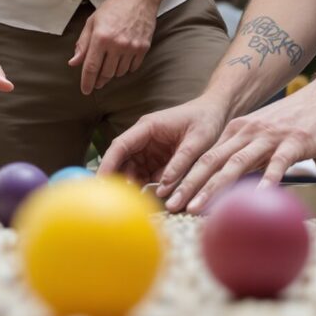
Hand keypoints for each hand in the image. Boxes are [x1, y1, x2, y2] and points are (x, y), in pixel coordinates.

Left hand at [67, 0, 155, 92]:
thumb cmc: (113, 8)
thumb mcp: (92, 22)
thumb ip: (83, 44)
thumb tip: (74, 63)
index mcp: (101, 37)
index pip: (91, 67)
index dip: (87, 82)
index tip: (85, 90)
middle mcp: (117, 44)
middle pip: (106, 73)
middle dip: (99, 80)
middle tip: (96, 83)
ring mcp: (132, 47)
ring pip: (119, 73)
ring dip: (112, 73)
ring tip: (109, 66)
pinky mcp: (143, 48)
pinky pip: (132, 68)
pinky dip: (125, 68)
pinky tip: (122, 61)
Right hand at [99, 91, 228, 200]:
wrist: (215, 112)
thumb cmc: (205, 120)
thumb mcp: (197, 141)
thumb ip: (180, 162)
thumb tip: (163, 187)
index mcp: (148, 127)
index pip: (120, 145)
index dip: (108, 163)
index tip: (100, 181)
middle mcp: (143, 139)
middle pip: (121, 160)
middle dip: (117, 179)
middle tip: (117, 200)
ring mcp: (149, 150)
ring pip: (132, 171)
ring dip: (132, 186)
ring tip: (133, 203)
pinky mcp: (156, 160)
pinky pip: (145, 176)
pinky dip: (145, 187)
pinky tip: (147, 200)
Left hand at [159, 81, 315, 212]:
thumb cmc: (299, 119)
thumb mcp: (265, 134)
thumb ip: (250, 155)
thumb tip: (237, 182)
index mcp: (237, 131)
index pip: (204, 157)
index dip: (184, 178)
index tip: (168, 197)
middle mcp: (247, 132)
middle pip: (211, 161)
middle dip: (188, 185)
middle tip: (171, 206)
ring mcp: (269, 136)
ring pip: (235, 163)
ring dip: (214, 187)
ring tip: (198, 208)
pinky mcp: (294, 141)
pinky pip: (277, 164)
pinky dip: (265, 181)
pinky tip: (257, 198)